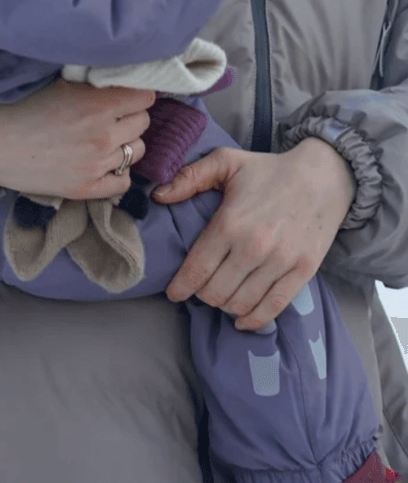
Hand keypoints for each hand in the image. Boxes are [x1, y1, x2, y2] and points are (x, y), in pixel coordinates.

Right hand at [0, 79, 155, 198]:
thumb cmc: (22, 107)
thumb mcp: (62, 84)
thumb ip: (95, 84)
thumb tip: (124, 79)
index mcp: (98, 105)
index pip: (145, 97)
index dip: (135, 94)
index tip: (124, 96)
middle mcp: (103, 135)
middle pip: (143, 122)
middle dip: (130, 116)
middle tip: (109, 116)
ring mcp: (96, 164)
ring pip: (137, 150)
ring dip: (125, 143)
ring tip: (103, 139)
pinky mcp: (86, 188)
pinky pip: (124, 181)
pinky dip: (118, 172)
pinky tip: (102, 163)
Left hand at [154, 138, 356, 330]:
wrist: (324, 175)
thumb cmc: (269, 169)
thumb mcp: (226, 162)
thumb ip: (189, 177)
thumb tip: (158, 195)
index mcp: (230, 223)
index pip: (196, 269)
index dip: (180, 287)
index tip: (174, 293)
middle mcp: (253, 247)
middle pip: (215, 292)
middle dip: (202, 295)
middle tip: (201, 288)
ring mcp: (280, 261)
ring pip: (240, 303)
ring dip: (225, 306)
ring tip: (221, 296)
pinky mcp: (303, 271)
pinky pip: (273, 308)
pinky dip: (253, 320)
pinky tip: (242, 319)